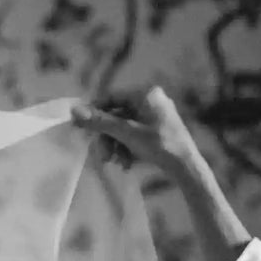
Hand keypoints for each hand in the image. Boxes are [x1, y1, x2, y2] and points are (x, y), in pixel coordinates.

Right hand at [71, 87, 201, 179]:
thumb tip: (74, 111)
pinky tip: (127, 163)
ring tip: (116, 162)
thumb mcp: (126, 133)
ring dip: (116, 146)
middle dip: (108, 137)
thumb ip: (101, 122)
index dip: (94, 113)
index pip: (111, 98)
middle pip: (117, 116)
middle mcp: (151, 99)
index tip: (81, 128)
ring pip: (124, 128)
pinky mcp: (158, 130)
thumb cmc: (159, 145)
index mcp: (145, 93)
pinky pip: (134, 135)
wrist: (186, 166)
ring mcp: (155, 115)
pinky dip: (127, 148)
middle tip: (103, 156)